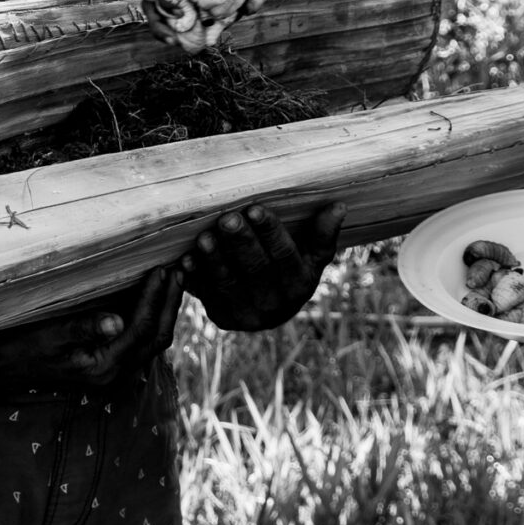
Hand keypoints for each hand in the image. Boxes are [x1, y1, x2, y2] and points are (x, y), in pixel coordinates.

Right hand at [0, 267, 184, 390]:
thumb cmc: (15, 343)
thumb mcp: (45, 332)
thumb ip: (81, 327)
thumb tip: (115, 323)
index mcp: (101, 367)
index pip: (142, 331)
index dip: (157, 299)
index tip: (166, 268)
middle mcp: (110, 374)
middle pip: (155, 338)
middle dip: (170, 304)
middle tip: (180, 268)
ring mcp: (108, 370)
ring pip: (150, 341)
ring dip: (163, 310)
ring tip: (172, 277)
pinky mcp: (102, 361)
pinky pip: (137, 339)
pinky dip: (148, 315)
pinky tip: (148, 293)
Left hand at [185, 203, 343, 331]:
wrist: (270, 309)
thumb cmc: (291, 270)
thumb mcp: (313, 257)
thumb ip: (323, 235)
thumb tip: (338, 207)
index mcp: (300, 285)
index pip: (285, 255)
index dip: (270, 232)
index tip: (255, 208)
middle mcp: (276, 305)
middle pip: (256, 269)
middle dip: (240, 242)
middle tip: (227, 218)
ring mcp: (247, 315)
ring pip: (229, 284)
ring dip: (215, 260)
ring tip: (204, 237)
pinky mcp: (223, 318)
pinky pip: (206, 296)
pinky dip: (195, 278)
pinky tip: (185, 260)